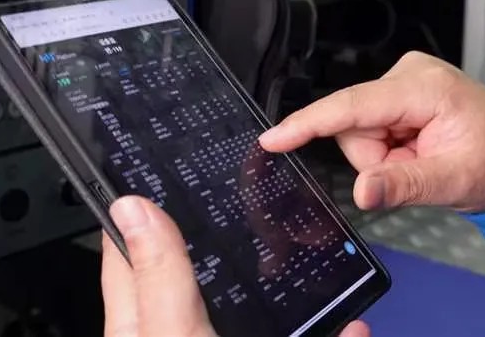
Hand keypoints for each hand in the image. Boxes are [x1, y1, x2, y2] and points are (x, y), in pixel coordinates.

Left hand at [101, 195, 371, 336]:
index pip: (132, 247)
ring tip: (317, 254)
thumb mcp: (170, 333)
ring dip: (292, 286)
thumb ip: (158, 276)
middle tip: (262, 200)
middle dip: (233, 238)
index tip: (162, 164)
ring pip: (263, 310)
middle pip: (208, 273)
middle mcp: (185, 330)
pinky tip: (353, 326)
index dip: (143, 202)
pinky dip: (331, 334)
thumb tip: (132, 207)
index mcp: (144, 321)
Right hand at [259, 52, 484, 212]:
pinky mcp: (396, 91)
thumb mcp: (456, 181)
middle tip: (414, 166)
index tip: (273, 139)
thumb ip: (405, 185)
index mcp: (425, 89)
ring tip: (419, 158)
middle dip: (375, 157)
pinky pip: (367, 126)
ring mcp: (402, 81)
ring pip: (356, 129)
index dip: (309, 123)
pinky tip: (413, 147)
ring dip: (381, 154)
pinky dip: (386, 147)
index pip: (352, 106)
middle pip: (351, 124)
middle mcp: (408, 75)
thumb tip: (362, 193)